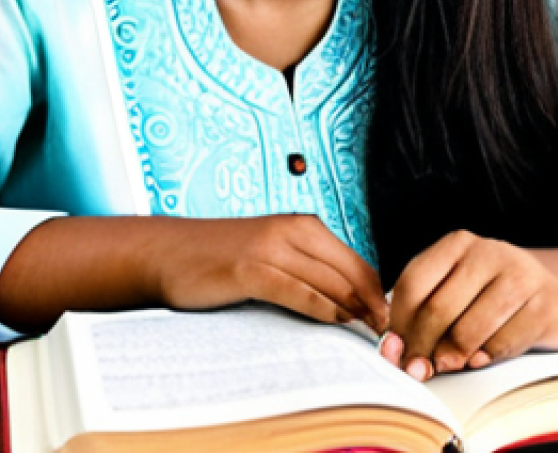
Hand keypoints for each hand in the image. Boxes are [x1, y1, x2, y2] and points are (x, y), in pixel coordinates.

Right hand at [148, 215, 388, 333]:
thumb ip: (308, 267)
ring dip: (352, 309)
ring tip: (364, 332)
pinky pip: (297, 290)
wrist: (169, 251)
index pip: (355, 261)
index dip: (377, 292)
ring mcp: (269, 248)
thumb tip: (351, 301)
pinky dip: (321, 307)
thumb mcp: (272, 253)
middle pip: (348, 271)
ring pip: (328, 281)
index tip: (388, 319)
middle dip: (372, 304)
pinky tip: (334, 321)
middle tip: (385, 332)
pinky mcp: (250, 269)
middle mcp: (289, 230)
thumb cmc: (222, 258)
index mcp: (301, 225)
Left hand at [380, 230, 557, 380]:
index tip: (395, 350)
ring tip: (451, 364)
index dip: (399, 323)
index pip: (413, 283)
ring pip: (469, 331)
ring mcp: (519, 277)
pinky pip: (503, 344)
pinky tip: (483, 358)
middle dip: (422, 347)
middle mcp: (487, 253)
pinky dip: (487, 358)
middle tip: (418, 370)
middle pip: (437, 310)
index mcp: (458, 244)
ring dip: (454, 357)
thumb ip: (428, 310)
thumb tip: (395, 351)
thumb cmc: (499, 292)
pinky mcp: (545, 306)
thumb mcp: (463, 286)